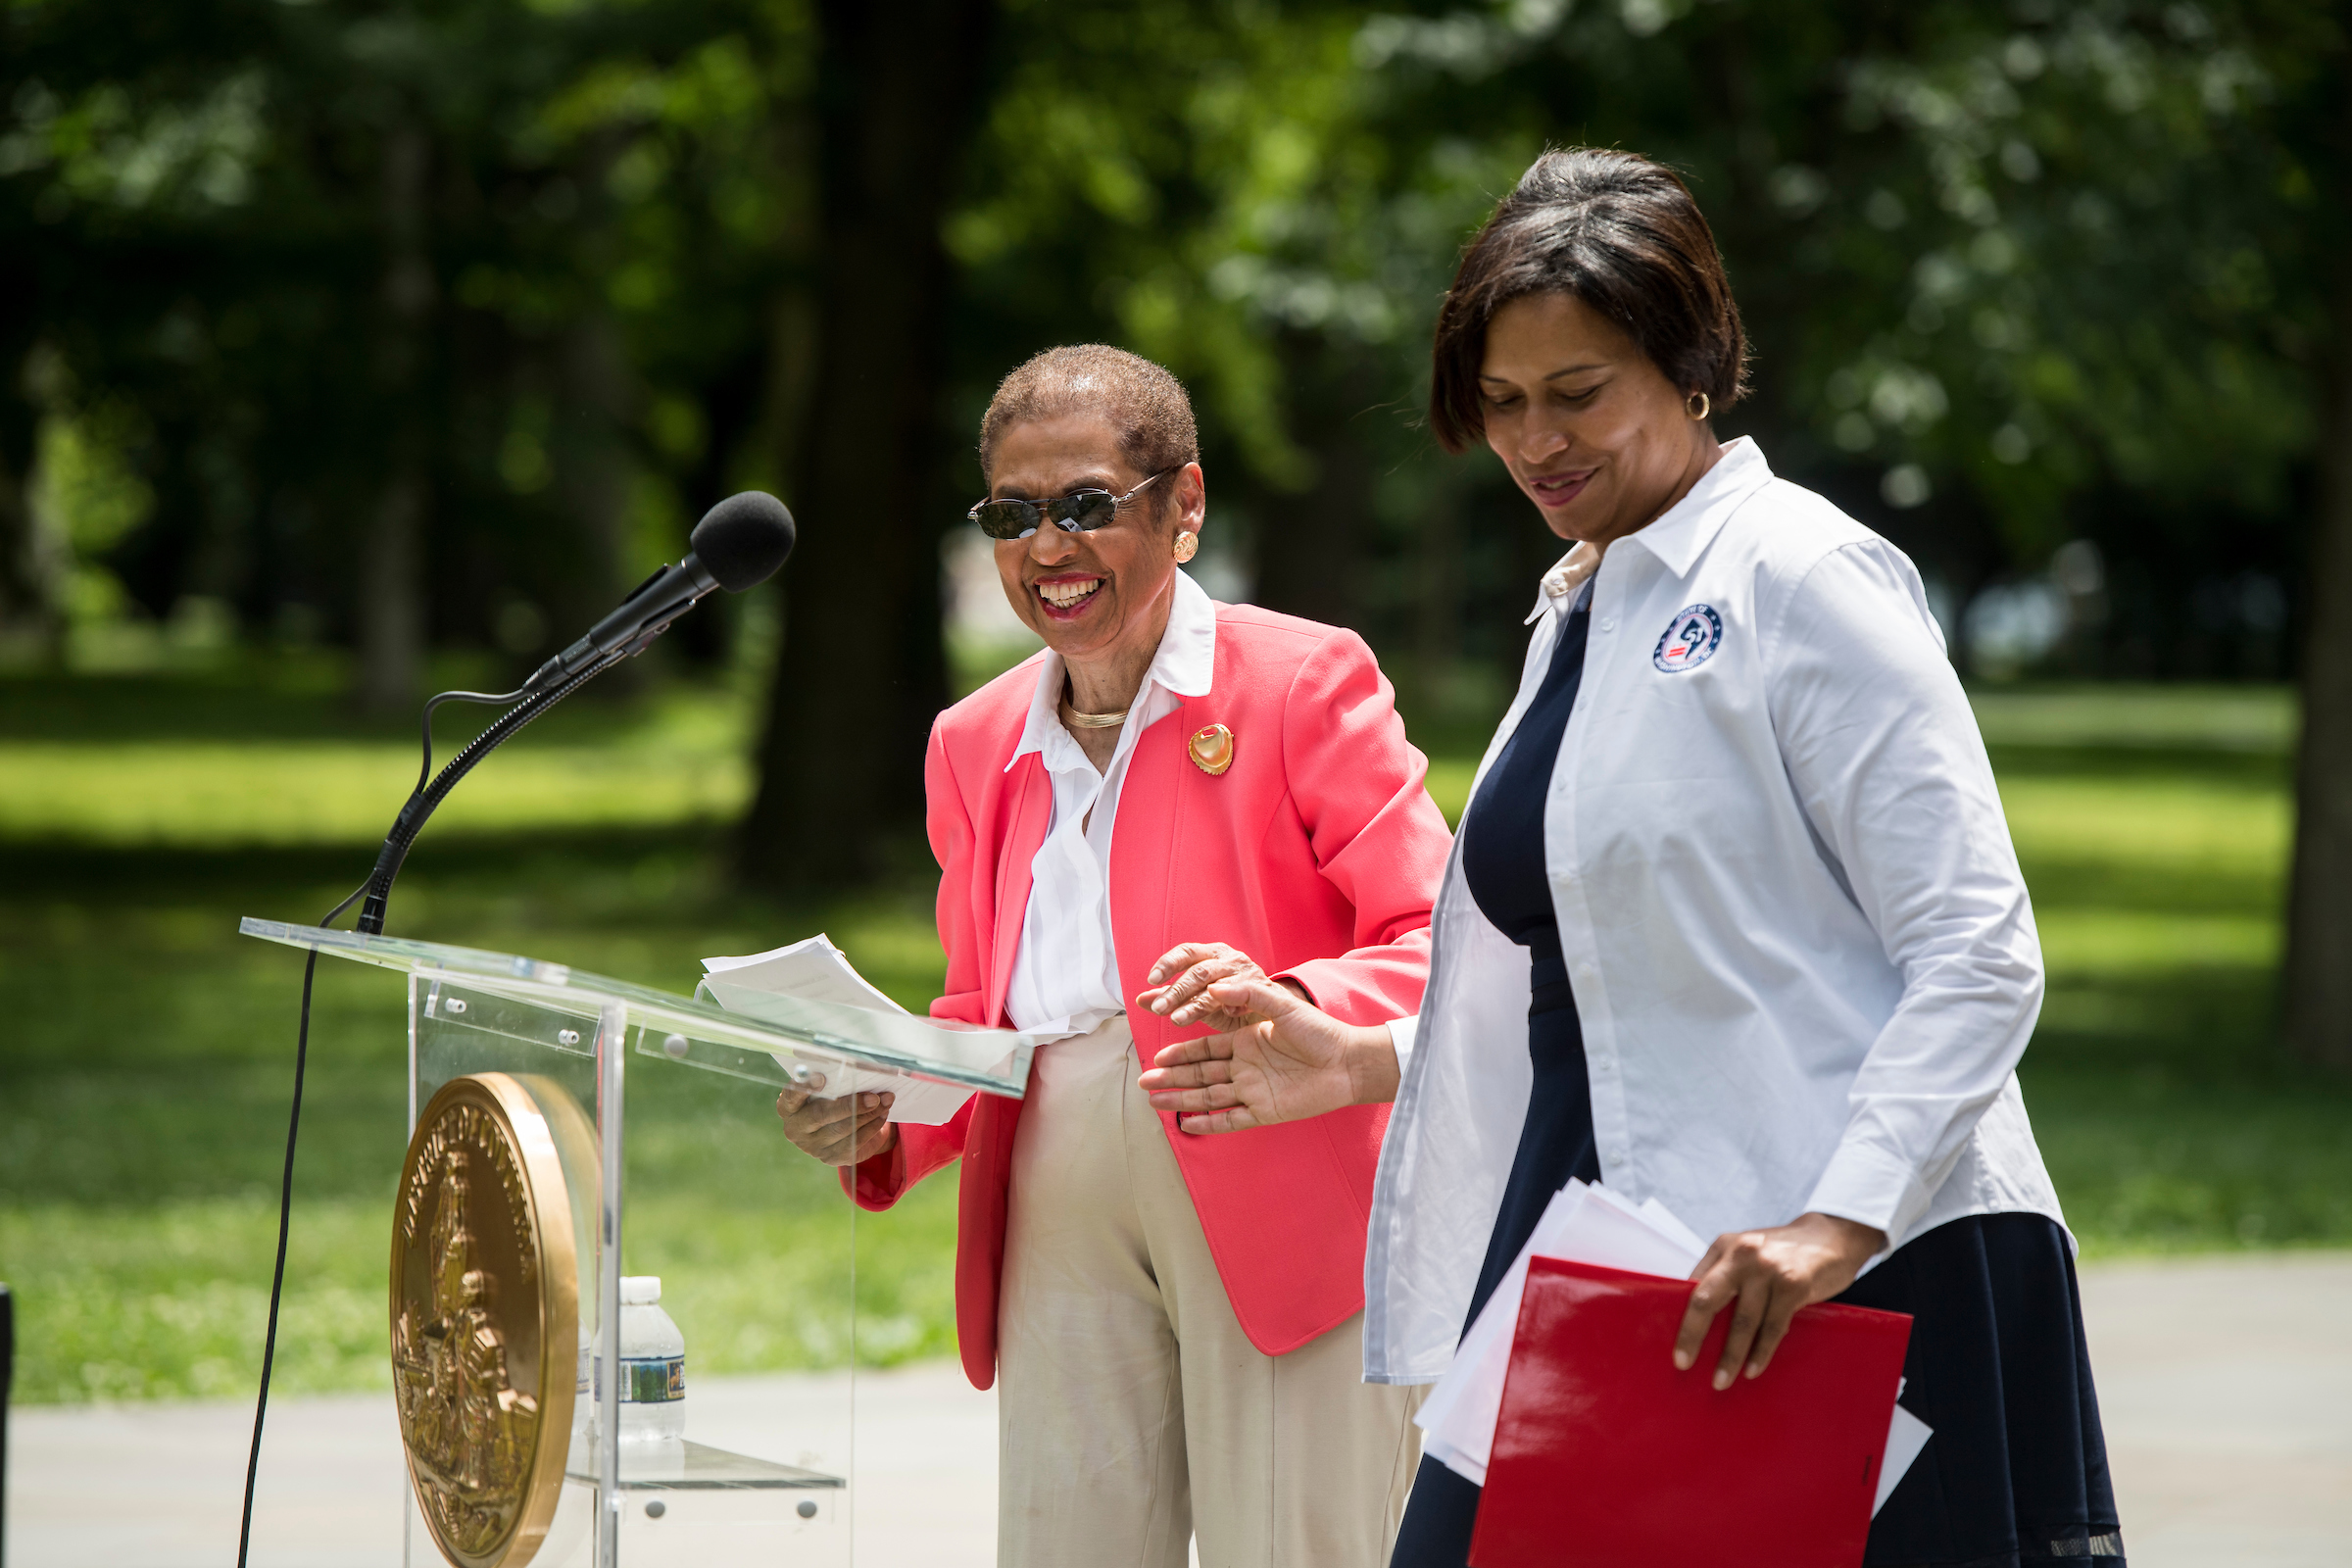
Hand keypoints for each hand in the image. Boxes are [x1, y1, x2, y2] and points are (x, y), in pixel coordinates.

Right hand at [774, 1076, 897, 1166]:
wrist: (844, 1128)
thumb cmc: (833, 1098)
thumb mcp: (829, 1088)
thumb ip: (835, 1082)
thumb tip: (858, 1072)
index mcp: (788, 1107)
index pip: (791, 1096)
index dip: (804, 1087)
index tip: (822, 1077)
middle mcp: (795, 1129)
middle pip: (820, 1115)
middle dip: (851, 1104)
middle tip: (874, 1096)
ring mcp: (811, 1147)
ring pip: (842, 1129)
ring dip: (868, 1114)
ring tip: (885, 1100)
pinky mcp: (830, 1158)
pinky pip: (854, 1142)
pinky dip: (872, 1126)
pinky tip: (882, 1115)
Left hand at [1136, 941, 1301, 1029]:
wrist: (1270, 1009)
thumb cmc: (1229, 1000)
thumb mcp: (1197, 998)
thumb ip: (1169, 997)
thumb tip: (1140, 1000)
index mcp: (1210, 954)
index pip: (1186, 952)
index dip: (1168, 963)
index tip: (1152, 979)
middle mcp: (1228, 958)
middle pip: (1198, 970)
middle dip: (1176, 990)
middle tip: (1159, 1009)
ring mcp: (1246, 972)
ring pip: (1216, 983)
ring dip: (1195, 1003)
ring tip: (1179, 1019)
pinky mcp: (1262, 988)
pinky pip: (1245, 995)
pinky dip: (1232, 1003)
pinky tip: (1227, 1014)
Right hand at [1138, 977, 1399, 1132]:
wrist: (1348, 1061)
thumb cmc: (1319, 1031)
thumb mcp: (1282, 1007)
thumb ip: (1249, 994)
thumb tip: (1214, 984)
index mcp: (1246, 1043)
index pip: (1205, 1049)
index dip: (1181, 1053)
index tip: (1158, 1057)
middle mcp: (1246, 1067)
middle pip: (1200, 1074)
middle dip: (1172, 1078)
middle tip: (1144, 1082)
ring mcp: (1254, 1090)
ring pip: (1209, 1097)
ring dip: (1182, 1100)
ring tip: (1154, 1102)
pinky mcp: (1266, 1110)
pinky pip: (1231, 1119)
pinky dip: (1210, 1123)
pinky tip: (1187, 1125)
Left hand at [1674, 1212, 1886, 1387]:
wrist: (1833, 1236)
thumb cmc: (1784, 1252)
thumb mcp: (1749, 1253)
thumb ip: (1726, 1277)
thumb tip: (1700, 1321)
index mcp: (1724, 1246)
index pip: (1693, 1286)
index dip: (1681, 1317)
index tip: (1676, 1344)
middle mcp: (1742, 1254)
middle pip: (1707, 1300)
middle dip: (1692, 1336)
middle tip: (1684, 1364)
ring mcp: (1768, 1269)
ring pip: (1742, 1322)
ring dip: (1730, 1356)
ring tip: (1721, 1380)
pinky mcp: (1794, 1284)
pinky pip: (1772, 1327)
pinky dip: (1761, 1352)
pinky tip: (1752, 1369)